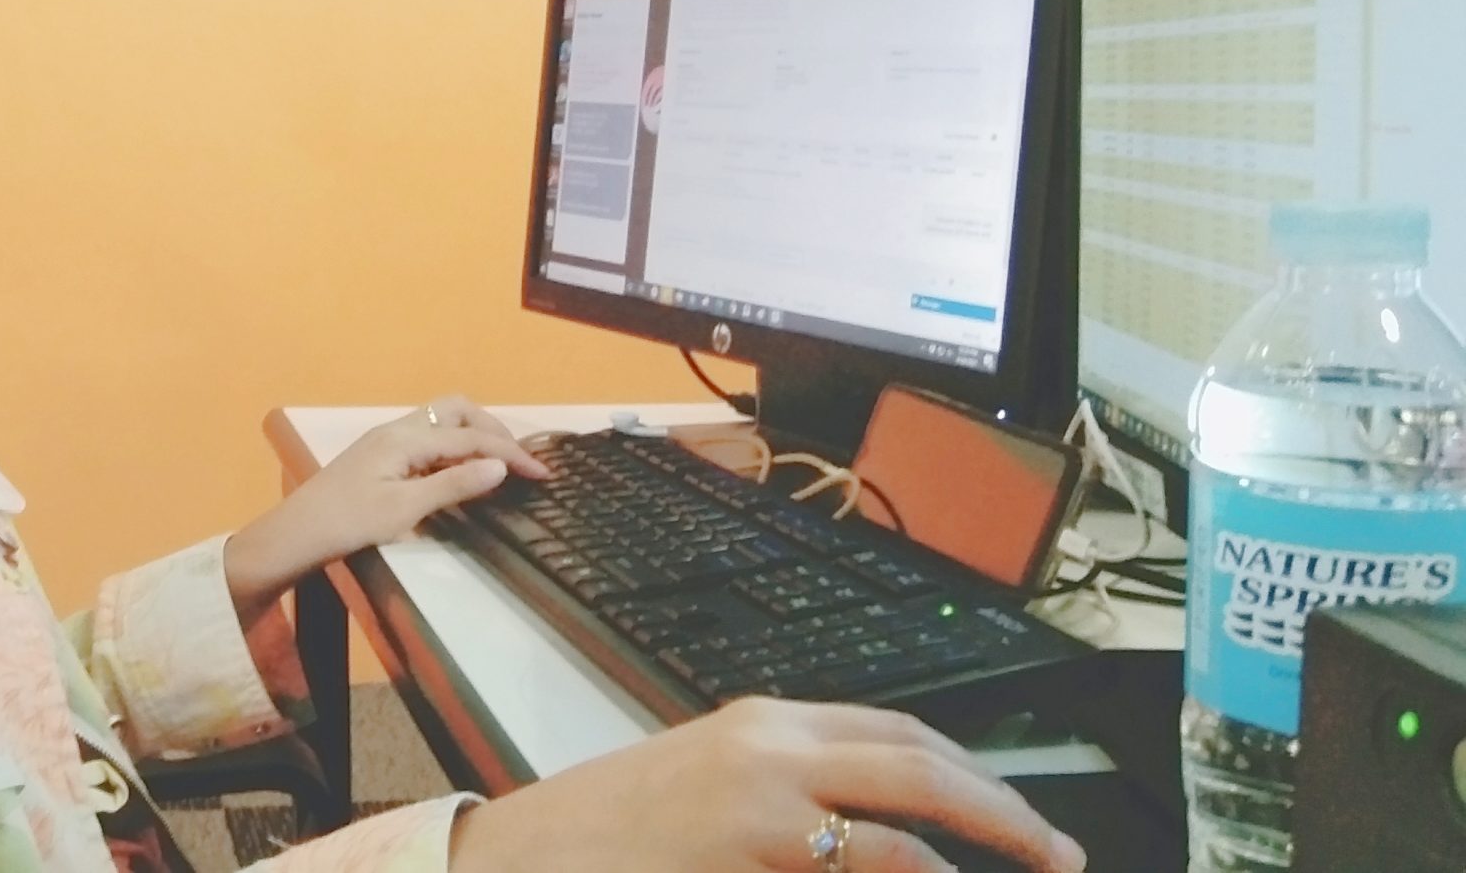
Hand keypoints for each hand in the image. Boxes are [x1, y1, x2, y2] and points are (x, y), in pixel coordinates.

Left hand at [226, 395, 550, 617]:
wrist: (297, 535)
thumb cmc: (349, 524)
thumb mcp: (406, 508)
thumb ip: (455, 485)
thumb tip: (500, 465)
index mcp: (406, 437)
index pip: (472, 437)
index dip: (511, 452)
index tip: (544, 473)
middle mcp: (398, 429)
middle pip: (456, 411)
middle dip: (492, 428)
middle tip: (519, 459)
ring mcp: (387, 441)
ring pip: (440, 423)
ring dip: (473, 437)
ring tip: (498, 465)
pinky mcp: (380, 457)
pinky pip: (427, 441)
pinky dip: (453, 450)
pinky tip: (462, 474)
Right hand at [448, 698, 1085, 872]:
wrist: (522, 858)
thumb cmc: (609, 836)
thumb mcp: (707, 789)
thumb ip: (789, 793)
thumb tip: (876, 827)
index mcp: (761, 722)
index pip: (897, 727)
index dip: (972, 768)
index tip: (1018, 805)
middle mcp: (768, 746)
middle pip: (920, 759)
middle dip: (1005, 805)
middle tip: (1059, 850)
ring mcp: (758, 801)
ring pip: (905, 814)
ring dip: (984, 842)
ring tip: (1033, 868)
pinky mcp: (744, 850)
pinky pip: (859, 865)